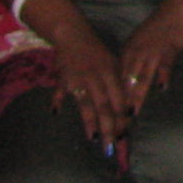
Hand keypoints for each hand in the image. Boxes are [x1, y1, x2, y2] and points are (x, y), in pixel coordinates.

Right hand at [44, 19, 133, 147]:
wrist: (74, 35)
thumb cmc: (96, 53)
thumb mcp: (112, 64)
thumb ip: (117, 85)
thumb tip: (126, 109)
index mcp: (111, 74)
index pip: (119, 100)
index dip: (122, 118)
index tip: (125, 134)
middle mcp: (97, 78)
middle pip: (104, 107)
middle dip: (109, 127)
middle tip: (112, 147)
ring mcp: (79, 79)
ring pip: (86, 104)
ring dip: (90, 122)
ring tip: (94, 139)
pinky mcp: (63, 78)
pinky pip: (60, 92)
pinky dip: (57, 100)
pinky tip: (56, 113)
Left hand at [116, 0, 182, 113]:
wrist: (174, 14)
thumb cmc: (154, 30)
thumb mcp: (136, 44)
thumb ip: (130, 63)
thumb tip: (121, 82)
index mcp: (127, 52)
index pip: (117, 78)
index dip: (114, 95)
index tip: (110, 113)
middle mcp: (137, 54)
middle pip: (128, 81)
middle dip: (123, 101)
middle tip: (119, 118)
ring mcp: (152, 53)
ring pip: (143, 77)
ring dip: (138, 94)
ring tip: (133, 110)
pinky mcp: (168, 51)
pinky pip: (164, 65)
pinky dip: (163, 76)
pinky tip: (162, 87)